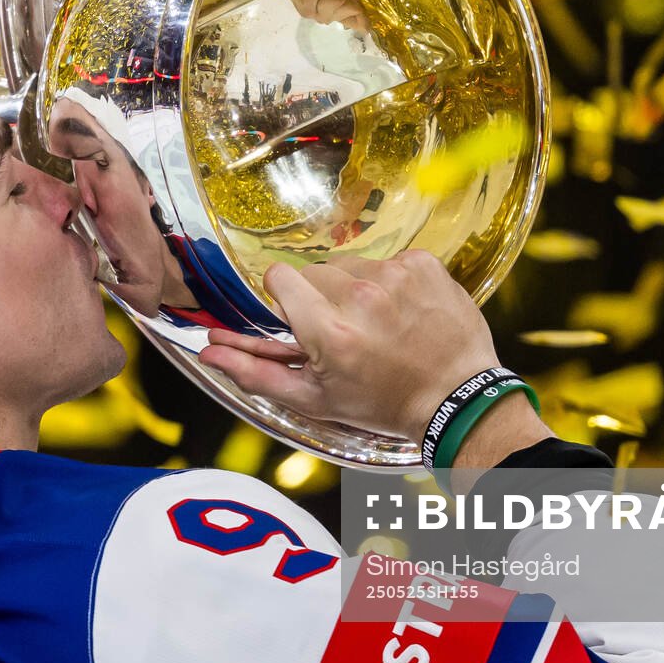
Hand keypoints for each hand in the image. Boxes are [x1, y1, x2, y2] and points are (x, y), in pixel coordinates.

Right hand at [199, 250, 533, 450]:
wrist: (455, 397)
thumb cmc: (381, 403)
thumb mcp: (314, 397)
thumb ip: (256, 371)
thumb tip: (208, 353)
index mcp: (328, 329)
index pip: (279, 276)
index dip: (286, 297)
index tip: (302, 317)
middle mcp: (361, 295)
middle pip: (314, 271)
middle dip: (322, 297)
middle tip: (346, 331)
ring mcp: (395, 274)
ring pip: (351, 264)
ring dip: (357, 288)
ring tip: (378, 324)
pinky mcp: (422, 263)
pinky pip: (387, 260)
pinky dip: (392, 282)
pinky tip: (404, 312)